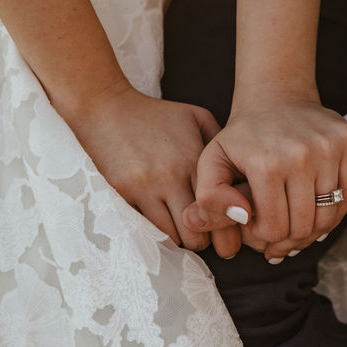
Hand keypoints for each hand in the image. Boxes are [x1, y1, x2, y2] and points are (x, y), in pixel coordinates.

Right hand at [58, 77, 219, 250]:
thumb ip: (220, 141)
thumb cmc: (156, 114)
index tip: (223, 228)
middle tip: (201, 234)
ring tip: (180, 227)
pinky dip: (154, 230)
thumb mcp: (196, 116)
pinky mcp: (123, 194)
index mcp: (196, 159)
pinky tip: (159, 220)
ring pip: (170, 236)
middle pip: (195, 234)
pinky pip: (144, 228)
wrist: (107, 106)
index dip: (225, 227)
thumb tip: (239, 172)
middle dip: (202, 240)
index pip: (220, 210)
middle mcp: (173, 177)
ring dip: (178, 237)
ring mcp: (146, 187)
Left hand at [183, 95, 346, 258]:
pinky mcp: (346, 142)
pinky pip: (346, 195)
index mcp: (266, 163)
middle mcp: (301, 155)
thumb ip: (209, 197)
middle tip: (279, 227)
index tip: (257, 221)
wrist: (275, 97)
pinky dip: (332, 210)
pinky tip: (316, 208)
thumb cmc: (242, 136)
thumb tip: (243, 217)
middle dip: (288, 236)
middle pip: (303, 226)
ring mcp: (328, 148)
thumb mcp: (212, 161)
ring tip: (296, 220)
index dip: (263, 234)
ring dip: (312, 226)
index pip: (274, 228)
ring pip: (327, 216)